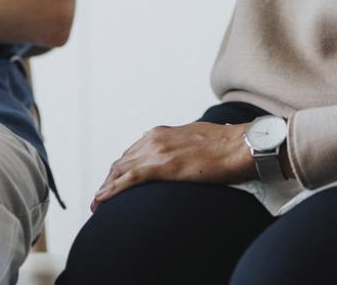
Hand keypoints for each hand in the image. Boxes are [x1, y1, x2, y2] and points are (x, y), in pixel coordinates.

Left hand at [90, 121, 253, 211]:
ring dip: (105, 187)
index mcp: (161, 133)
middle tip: (100, 196)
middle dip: (109, 180)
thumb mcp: (195, 140)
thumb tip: (177, 155)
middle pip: (122, 162)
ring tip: (96, 203)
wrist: (240, 145)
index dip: (120, 169)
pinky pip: (129, 179)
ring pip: (120, 171)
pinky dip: (112, 190)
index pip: (131, 153)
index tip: (113, 182)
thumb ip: (179, 146)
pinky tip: (102, 200)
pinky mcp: (163, 166)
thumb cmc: (225, 145)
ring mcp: (157, 151)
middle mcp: (154, 138)